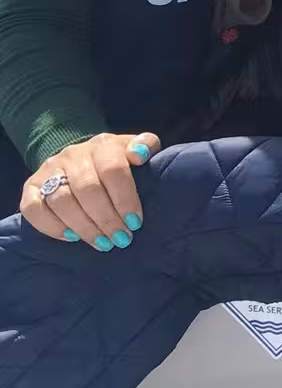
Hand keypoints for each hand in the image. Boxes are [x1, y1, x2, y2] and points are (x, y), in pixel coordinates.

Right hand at [20, 132, 160, 246]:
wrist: (83, 157)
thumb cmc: (117, 160)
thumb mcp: (135, 148)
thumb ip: (145, 145)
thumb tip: (140, 154)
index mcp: (103, 145)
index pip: (113, 170)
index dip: (125, 198)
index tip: (135, 222)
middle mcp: (73, 155)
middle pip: (87, 188)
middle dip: (106, 218)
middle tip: (120, 238)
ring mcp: (49, 170)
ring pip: (61, 200)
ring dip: (83, 226)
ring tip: (101, 242)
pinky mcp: (30, 186)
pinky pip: (33, 209)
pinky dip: (51, 226)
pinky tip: (72, 237)